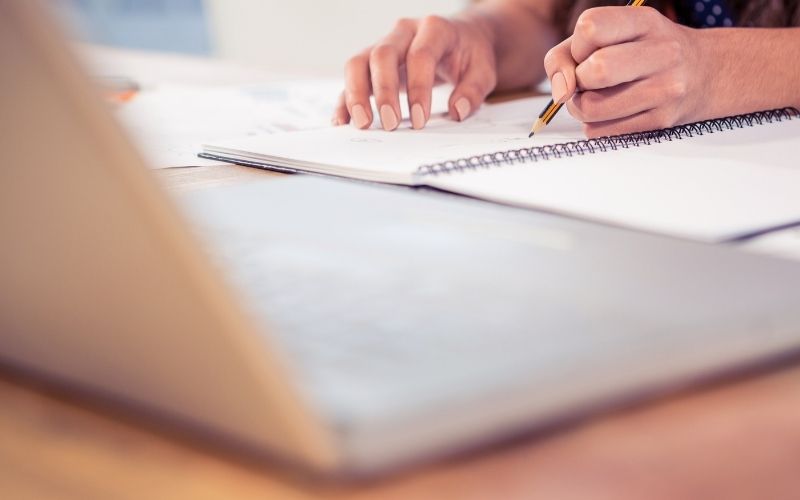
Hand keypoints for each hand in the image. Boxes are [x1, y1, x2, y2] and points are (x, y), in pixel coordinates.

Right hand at [332, 15, 496, 130]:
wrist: (462, 39)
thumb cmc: (471, 55)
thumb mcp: (483, 71)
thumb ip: (474, 91)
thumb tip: (457, 112)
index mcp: (434, 29)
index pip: (420, 56)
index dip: (418, 88)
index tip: (420, 120)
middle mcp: (404, 32)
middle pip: (381, 55)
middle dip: (383, 92)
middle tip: (390, 125)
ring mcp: (384, 45)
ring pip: (358, 62)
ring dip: (356, 94)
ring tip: (362, 124)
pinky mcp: (373, 63)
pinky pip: (354, 79)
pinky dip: (346, 99)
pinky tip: (343, 120)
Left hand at [544, 7, 705, 137]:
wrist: (707, 73)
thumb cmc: (644, 52)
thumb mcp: (610, 36)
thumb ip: (566, 54)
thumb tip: (559, 91)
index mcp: (645, 22)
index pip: (589, 28)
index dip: (576, 46)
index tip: (585, 53)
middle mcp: (662, 52)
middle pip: (594, 72)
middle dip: (577, 81)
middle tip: (587, 81)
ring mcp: (665, 89)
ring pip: (591, 108)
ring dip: (581, 107)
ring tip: (596, 97)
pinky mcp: (660, 121)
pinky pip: (600, 131)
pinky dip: (594, 124)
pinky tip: (610, 112)